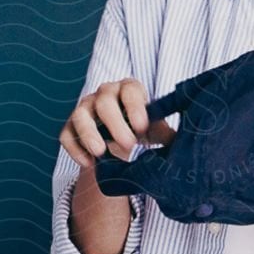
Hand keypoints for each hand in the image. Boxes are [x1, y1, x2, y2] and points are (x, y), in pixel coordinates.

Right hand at [59, 79, 175, 167]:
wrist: (120, 136)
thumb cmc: (141, 127)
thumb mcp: (156, 128)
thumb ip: (167, 133)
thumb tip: (188, 143)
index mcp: (128, 89)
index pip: (130, 90)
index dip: (135, 107)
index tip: (143, 127)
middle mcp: (104, 94)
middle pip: (104, 102)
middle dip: (115, 123)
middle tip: (129, 144)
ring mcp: (85, 108)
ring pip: (80, 115)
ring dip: (89, 134)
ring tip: (101, 153)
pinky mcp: (71, 126)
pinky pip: (66, 134)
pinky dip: (75, 149)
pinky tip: (88, 164)